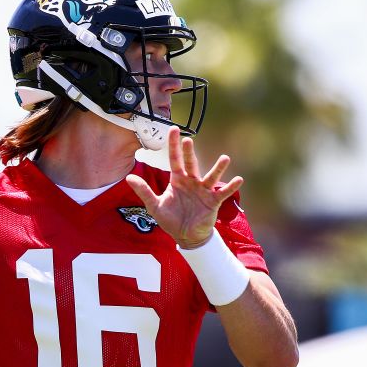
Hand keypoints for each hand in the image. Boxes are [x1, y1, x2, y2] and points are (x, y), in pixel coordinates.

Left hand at [125, 127, 242, 248]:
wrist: (186, 236)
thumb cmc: (171, 219)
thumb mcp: (154, 206)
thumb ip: (144, 191)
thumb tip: (128, 178)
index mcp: (177, 180)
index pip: (174, 159)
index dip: (173, 145)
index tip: (173, 129)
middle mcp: (191, 181)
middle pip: (191, 164)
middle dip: (189, 153)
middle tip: (188, 140)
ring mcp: (203, 190)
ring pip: (211, 177)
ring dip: (218, 168)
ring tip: (224, 158)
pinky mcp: (213, 201)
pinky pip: (223, 193)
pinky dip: (230, 187)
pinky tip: (238, 179)